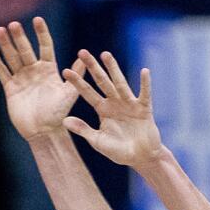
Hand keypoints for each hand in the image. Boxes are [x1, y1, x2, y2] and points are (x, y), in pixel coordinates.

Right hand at [0, 18, 85, 141]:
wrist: (44, 132)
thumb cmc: (59, 114)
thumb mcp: (69, 94)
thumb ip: (76, 76)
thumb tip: (84, 57)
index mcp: (49, 69)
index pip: (45, 46)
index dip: (41, 33)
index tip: (37, 20)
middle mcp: (34, 70)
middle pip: (25, 49)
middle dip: (20, 37)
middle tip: (14, 24)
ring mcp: (22, 78)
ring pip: (12, 58)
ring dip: (6, 45)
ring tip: (0, 30)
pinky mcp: (11, 88)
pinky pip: (2, 72)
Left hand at [61, 50, 162, 167]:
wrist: (140, 157)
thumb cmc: (118, 151)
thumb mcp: (97, 141)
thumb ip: (83, 129)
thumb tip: (64, 120)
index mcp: (103, 109)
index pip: (87, 93)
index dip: (77, 82)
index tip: (65, 71)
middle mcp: (115, 103)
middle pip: (102, 82)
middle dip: (92, 67)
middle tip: (82, 51)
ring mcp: (129, 104)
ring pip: (120, 83)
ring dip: (113, 69)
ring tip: (105, 54)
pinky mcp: (144, 109)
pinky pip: (145, 94)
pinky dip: (145, 83)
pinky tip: (144, 71)